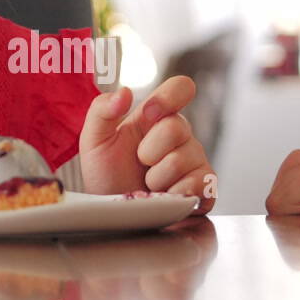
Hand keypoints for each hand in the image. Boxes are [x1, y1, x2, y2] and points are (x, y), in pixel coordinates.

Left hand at [79, 76, 215, 213]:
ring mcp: (195, 160)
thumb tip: (125, 92)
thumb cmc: (107, 174)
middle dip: (148, 150)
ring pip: (182, 159)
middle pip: (176, 127)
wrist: (115, 212)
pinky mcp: (205, 186)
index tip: (148, 113)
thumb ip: (102, 110)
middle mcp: (180, 135)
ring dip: (156, 177)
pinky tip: (164, 196)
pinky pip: (199, 184)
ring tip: (149, 184)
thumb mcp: (94, 140)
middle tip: (139, 163)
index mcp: (157, 116)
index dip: (168, 97)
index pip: (180, 88)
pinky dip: (175, 195)